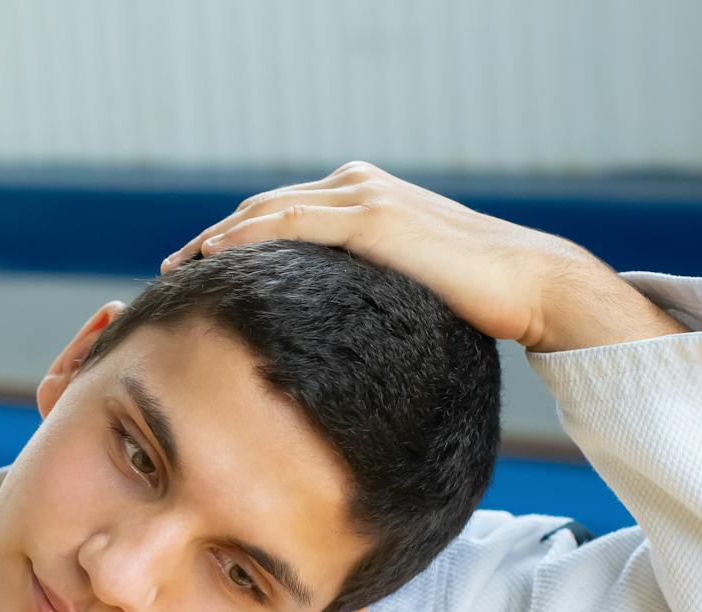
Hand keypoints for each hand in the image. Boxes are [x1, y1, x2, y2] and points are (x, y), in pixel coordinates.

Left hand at [159, 161, 599, 347]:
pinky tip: (212, 259)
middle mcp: (357, 185)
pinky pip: (289, 225)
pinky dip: (245, 238)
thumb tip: (338, 336)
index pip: (281, 212)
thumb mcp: (407, 287)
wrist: (530, 283)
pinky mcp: (371, 219)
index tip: (195, 269)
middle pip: (262, 207)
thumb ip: (369, 291)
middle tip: (171, 270)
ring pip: (266, 211)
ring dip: (215, 238)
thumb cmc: (477, 299)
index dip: (234, 238)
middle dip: (213, 237)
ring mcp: (363, 197)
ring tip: (177, 269)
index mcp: (364, 196)